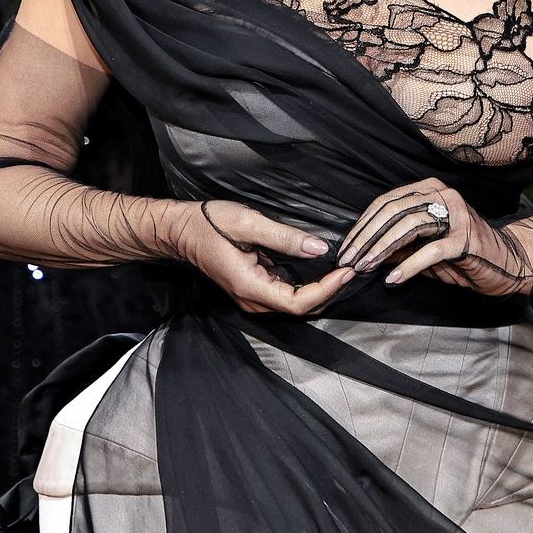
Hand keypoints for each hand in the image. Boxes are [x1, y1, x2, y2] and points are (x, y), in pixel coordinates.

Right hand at [172, 200, 353, 314]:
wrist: (181, 231)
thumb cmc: (209, 224)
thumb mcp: (249, 224)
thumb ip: (285, 238)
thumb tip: (319, 249)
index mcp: (250, 286)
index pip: (298, 303)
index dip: (327, 291)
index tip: (346, 272)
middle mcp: (252, 299)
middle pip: (300, 308)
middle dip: (329, 292)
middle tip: (351, 269)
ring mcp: (252, 296)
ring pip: (295, 304)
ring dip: (320, 290)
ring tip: (341, 269)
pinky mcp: (254, 288)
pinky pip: (286, 294)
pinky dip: (307, 285)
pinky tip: (321, 269)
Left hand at [335, 177, 532, 297]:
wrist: (507, 262)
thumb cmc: (462, 254)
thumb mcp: (422, 249)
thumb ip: (396, 246)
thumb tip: (363, 253)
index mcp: (429, 191)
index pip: (386, 203)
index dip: (362, 225)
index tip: (345, 248)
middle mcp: (443, 196)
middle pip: (393, 212)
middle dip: (366, 238)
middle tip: (349, 260)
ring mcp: (456, 215)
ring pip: (408, 226)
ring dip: (382, 249)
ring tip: (366, 267)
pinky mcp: (465, 239)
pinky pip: (430, 251)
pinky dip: (409, 265)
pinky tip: (393, 278)